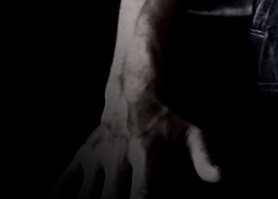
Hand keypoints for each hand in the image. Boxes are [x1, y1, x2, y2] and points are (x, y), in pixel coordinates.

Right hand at [50, 92, 219, 198]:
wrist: (133, 90)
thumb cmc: (165, 118)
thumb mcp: (190, 132)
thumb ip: (203, 156)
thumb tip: (218, 178)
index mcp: (145, 154)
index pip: (140, 193)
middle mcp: (117, 156)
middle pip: (110, 197)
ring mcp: (96, 156)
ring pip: (85, 192)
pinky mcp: (81, 155)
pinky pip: (63, 180)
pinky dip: (58, 195)